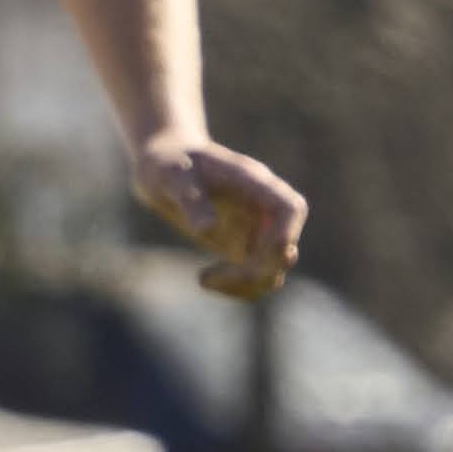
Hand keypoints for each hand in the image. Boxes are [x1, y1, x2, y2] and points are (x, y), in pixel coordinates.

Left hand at [133, 132, 305, 299]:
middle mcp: (261, 208)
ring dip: (248, 284)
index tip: (263, 253)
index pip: (290, 208)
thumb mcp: (172, 177)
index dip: (287, 233)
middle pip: (284, 246)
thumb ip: (190, 199)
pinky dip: (238, 286)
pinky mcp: (241, 247)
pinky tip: (204, 280)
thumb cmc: (169, 164)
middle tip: (212, 276)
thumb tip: (206, 230)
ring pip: (272, 268)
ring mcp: (254, 230)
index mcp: (254, 183)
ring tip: (205, 280)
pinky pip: (254, 276)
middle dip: (257, 269)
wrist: (162, 168)